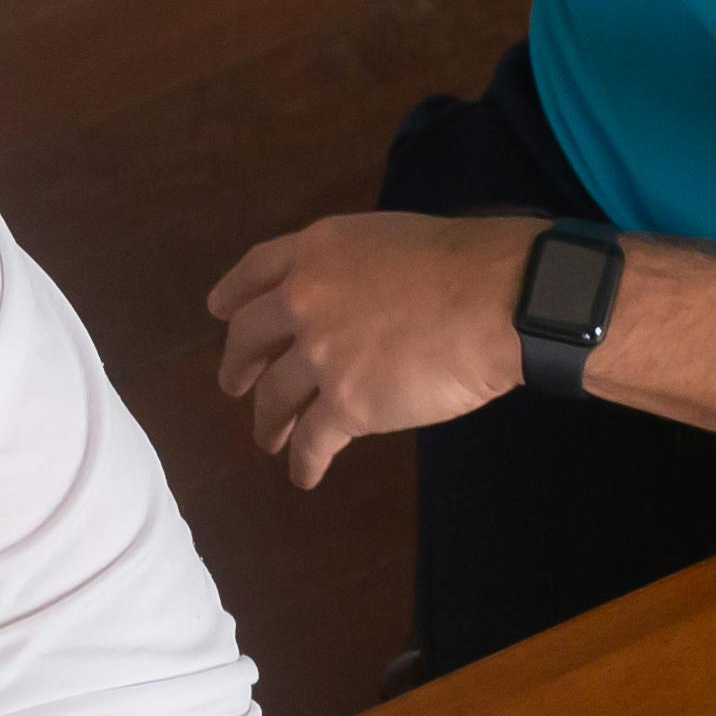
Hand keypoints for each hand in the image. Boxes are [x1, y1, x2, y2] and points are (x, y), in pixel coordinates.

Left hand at [205, 210, 531, 487]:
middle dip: (237, 365)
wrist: (497, 300)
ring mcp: (320, 353)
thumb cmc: (466, 264)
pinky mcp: (346, 404)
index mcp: (318, 250)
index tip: (219, 311)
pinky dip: (305, 462)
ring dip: (268, 422)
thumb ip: (358, 267)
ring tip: (270, 440)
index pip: (256, 270)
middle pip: (249, 337)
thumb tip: (359, 297)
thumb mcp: (392, 240)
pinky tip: (305, 475)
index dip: (233, 294)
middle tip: (234, 385)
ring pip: (274, 397)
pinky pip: (312, 441)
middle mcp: (304, 298)